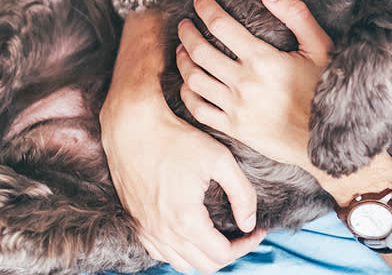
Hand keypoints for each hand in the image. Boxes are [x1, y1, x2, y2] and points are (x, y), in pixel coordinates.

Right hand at [101, 10, 264, 272]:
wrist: (132, 128)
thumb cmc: (177, 140)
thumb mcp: (220, 159)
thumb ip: (242, 194)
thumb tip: (249, 223)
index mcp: (185, 220)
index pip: (222, 254)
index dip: (246, 246)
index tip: (259, 231)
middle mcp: (163, 233)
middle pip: (204, 265)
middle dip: (230, 252)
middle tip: (244, 232)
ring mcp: (147, 231)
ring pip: (182, 263)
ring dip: (206, 254)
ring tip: (223, 234)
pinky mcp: (137, 224)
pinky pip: (162, 253)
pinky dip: (183, 251)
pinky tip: (196, 231)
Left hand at [177, 0, 332, 171]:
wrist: (326, 135)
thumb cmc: (324, 88)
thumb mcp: (319, 46)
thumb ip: (296, 15)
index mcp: (262, 59)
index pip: (221, 26)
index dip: (206, 8)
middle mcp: (243, 82)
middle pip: (199, 51)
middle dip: (187, 32)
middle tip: (184, 23)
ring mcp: (235, 107)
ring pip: (194, 79)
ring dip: (183, 61)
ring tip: (182, 49)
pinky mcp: (233, 128)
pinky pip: (198, 109)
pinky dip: (187, 94)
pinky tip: (188, 84)